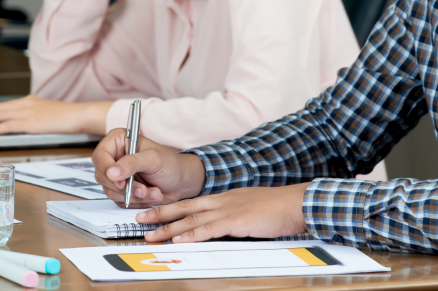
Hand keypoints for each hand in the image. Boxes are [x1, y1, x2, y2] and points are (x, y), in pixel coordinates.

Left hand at [0, 96, 110, 135]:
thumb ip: (33, 117)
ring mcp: (27, 112)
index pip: (0, 107)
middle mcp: (25, 104)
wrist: (80, 114)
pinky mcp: (31, 122)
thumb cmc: (68, 117)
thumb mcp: (47, 114)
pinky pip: (8, 125)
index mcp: (28, 101)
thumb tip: (23, 126)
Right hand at [92, 129, 205, 206]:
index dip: (107, 170)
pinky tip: (151, 195)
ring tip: (153, 191)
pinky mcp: (120, 190)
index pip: (100, 155)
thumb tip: (110, 172)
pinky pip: (119, 200)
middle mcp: (114, 157)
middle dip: (124, 187)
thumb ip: (131, 163)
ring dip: (133, 195)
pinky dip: (136, 201)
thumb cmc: (170, 164)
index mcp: (119, 141)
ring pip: (111, 191)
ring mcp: (116, 175)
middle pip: (102, 176)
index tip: (121, 182)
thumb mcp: (153, 159)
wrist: (180, 181)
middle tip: (143, 189)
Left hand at [138, 183, 309, 242]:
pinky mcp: (237, 221)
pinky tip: (179, 240)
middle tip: (140, 218)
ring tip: (151, 235)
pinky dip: (191, 235)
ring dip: (169, 228)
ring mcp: (229, 209)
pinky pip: (209, 229)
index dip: (173, 208)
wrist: (297, 202)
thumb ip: (237, 217)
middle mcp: (224, 200)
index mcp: (227, 198)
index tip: (157, 213)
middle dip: (161, 213)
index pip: (194, 203)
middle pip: (186, 207)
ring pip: (192, 219)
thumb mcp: (254, 210)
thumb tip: (227, 228)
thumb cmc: (281, 208)